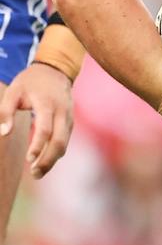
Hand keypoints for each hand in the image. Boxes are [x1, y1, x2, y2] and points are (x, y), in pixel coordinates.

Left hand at [0, 62, 73, 178]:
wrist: (55, 71)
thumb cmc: (30, 82)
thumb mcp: (14, 91)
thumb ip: (6, 111)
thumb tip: (4, 133)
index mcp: (48, 104)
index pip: (46, 129)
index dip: (38, 145)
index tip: (28, 159)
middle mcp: (63, 112)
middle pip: (60, 141)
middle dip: (48, 159)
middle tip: (34, 174)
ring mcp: (69, 117)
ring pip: (65, 143)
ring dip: (53, 159)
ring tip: (37, 173)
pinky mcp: (70, 122)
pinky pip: (66, 140)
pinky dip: (57, 153)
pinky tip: (45, 161)